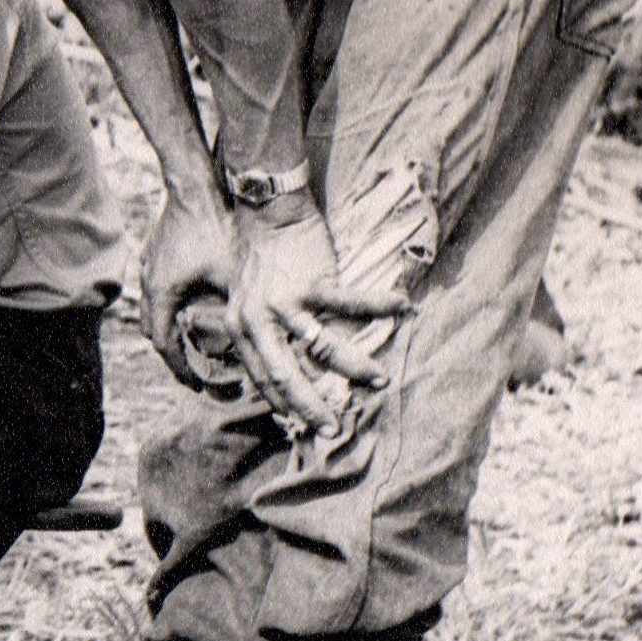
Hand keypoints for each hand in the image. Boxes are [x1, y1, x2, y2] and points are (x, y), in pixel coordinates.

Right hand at [140, 192, 235, 389]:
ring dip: (170, 326)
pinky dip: (169, 304)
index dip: (183, 370)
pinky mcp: (153, 251)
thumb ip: (240, 309)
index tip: (198, 385)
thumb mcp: (233, 276)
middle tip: (193, 369)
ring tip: (191, 337)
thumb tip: (265, 340)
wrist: (194, 185)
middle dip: (173, 353)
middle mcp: (149, 284)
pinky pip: (156, 288)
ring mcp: (148, 266)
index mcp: (164, 296)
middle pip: (153, 331)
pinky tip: (191, 298)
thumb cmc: (215, 228)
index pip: (166, 347)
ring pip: (153, 309)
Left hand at [228, 203, 407, 432]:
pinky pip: (349, 303)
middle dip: (312, 406)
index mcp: (239, 330)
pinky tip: (402, 309)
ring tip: (379, 381)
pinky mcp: (309, 281)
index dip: (284, 405)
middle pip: (286, 375)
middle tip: (333, 429)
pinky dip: (378, 306)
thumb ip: (258, 334)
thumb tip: (282, 371)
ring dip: (354, 367)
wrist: (265, 212)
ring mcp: (283, 302)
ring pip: (321, 347)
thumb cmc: (260, 260)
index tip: (305, 426)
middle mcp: (256, 321)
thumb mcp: (243, 303)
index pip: (262, 379)